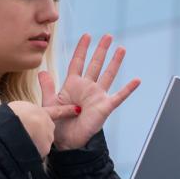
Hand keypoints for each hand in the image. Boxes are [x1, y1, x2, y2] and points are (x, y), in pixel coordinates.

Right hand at [6, 100, 78, 158]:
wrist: (14, 129)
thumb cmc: (12, 117)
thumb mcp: (20, 107)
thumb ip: (27, 113)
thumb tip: (26, 118)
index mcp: (42, 113)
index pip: (57, 112)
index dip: (67, 110)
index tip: (77, 110)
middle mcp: (48, 125)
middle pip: (45, 130)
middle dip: (37, 133)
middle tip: (23, 132)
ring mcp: (47, 138)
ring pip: (42, 142)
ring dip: (33, 142)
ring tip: (21, 140)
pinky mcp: (45, 150)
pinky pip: (37, 152)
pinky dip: (31, 152)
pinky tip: (23, 149)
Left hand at [39, 33, 140, 149]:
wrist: (66, 142)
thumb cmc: (57, 123)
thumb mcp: (49, 103)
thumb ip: (47, 87)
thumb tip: (42, 71)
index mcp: (73, 85)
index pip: (78, 62)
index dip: (82, 49)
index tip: (87, 36)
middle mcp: (87, 87)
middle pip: (95, 64)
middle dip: (101, 50)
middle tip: (108, 36)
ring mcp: (97, 96)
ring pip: (108, 75)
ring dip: (115, 62)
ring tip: (121, 49)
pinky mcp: (105, 107)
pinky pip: (119, 96)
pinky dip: (128, 89)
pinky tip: (137, 80)